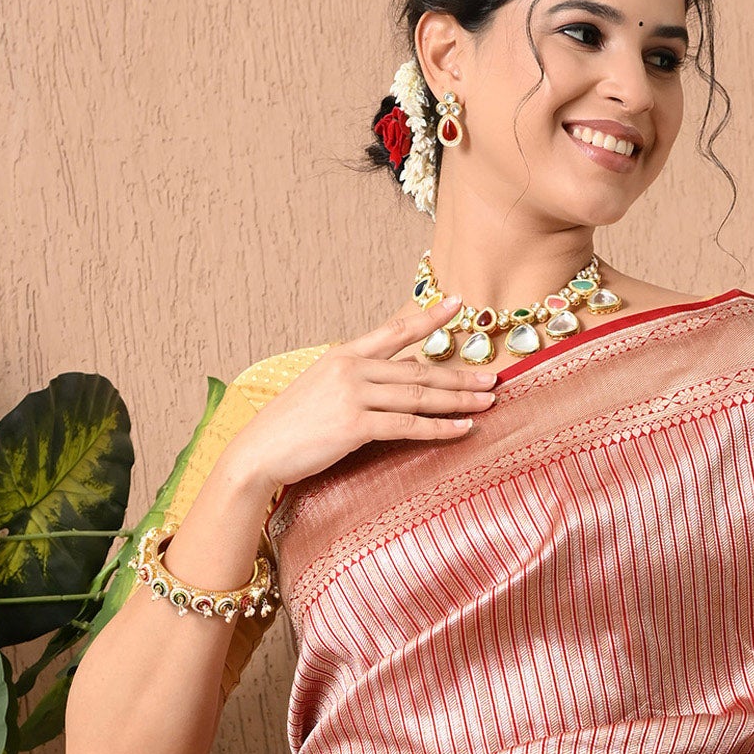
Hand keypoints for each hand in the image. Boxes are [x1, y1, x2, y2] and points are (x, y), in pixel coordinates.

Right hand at [220, 300, 496, 493]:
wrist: (259, 449)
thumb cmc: (292, 425)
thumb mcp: (323, 388)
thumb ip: (357, 377)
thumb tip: (393, 376)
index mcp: (345, 354)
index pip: (395, 330)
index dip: (428, 318)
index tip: (458, 305)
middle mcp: (352, 368)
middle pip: (418, 369)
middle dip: (460, 374)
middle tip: (494, 376)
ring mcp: (354, 395)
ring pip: (418, 395)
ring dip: (458, 400)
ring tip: (488, 402)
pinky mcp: (355, 425)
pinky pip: (407, 425)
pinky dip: (438, 428)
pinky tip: (463, 429)